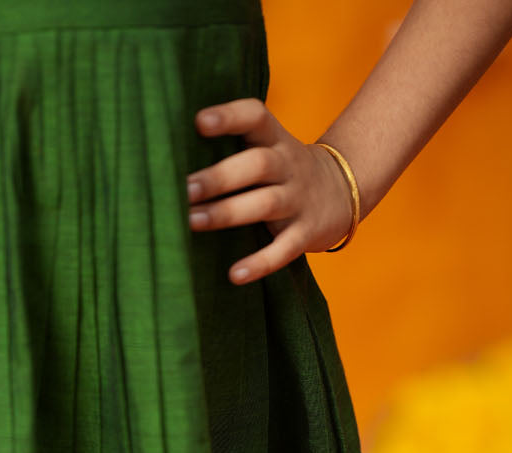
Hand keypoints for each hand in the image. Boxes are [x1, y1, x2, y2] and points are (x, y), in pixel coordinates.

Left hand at [186, 98, 355, 284]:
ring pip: (265, 204)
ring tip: (192, 222)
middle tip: (184, 189)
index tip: (199, 122)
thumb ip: (232, 148)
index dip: (230, 117)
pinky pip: (284, 249)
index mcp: (274, 140)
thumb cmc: (283, 172)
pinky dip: (261, 263)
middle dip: (219, 176)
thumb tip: (168, 160)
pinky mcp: (306, 233)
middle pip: (257, 164)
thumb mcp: (268, 148)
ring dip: (227, 213)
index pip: (255, 117)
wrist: (342, 192)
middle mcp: (287, 165)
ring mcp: (298, 199)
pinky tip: (235, 275)